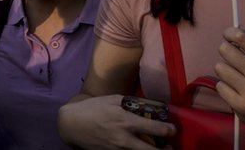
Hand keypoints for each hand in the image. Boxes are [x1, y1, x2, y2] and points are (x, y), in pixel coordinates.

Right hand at [58, 95, 175, 149]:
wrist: (71, 124)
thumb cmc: (92, 108)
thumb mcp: (113, 99)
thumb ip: (132, 103)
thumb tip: (148, 106)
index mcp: (125, 120)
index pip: (155, 128)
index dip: (168, 130)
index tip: (173, 129)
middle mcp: (124, 138)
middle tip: (170, 146)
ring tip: (157, 149)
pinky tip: (139, 149)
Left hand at [213, 27, 244, 134]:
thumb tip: (232, 30)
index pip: (242, 37)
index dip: (229, 33)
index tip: (227, 36)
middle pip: (225, 50)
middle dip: (225, 53)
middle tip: (232, 61)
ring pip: (219, 67)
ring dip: (224, 72)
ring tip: (235, 78)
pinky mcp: (240, 104)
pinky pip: (219, 86)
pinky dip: (224, 88)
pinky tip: (235, 92)